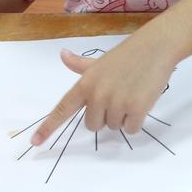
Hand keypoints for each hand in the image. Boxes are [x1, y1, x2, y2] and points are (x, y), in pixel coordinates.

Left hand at [30, 43, 173, 145]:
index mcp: (85, 84)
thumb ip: (80, 65)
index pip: (62, 109)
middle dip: (105, 116)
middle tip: (118, 96)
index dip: (48, 127)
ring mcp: (116, 102)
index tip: (35, 142)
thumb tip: (62, 55)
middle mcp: (97, 95)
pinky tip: (141, 101)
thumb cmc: (127, 54)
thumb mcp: (100, 62)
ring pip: (113, 127)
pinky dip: (136, 120)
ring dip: (123, 116)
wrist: (155, 48)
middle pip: (92, 125)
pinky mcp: (136, 109)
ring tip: (132, 94)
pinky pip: (131, 129)